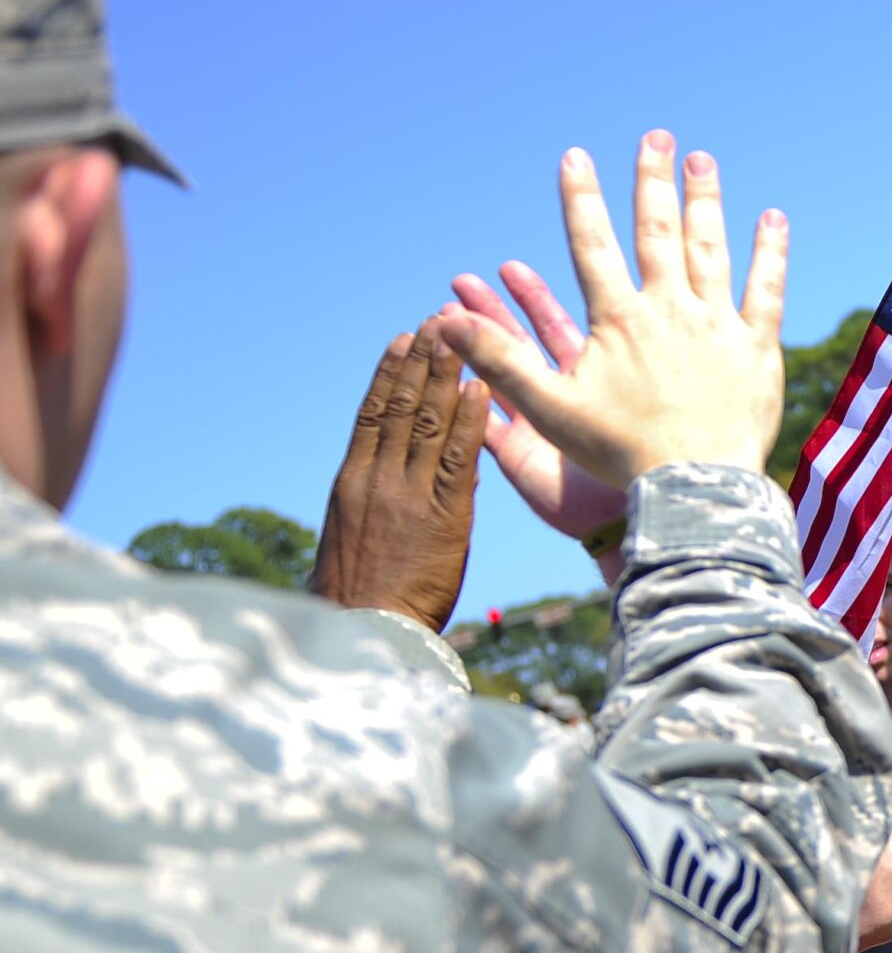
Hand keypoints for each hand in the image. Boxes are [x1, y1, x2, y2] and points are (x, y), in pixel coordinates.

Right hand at [309, 323, 487, 631]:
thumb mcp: (356, 541)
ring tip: (459, 335)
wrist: (364, 633)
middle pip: (399, 405)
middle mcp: (376, 478)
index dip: (388, 374)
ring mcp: (408, 494)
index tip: (400, 341)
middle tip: (438, 319)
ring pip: (427, 421)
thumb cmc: (360, 601)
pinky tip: (481, 389)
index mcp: (351, 483)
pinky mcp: (443, 516)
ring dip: (445, 374)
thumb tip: (386, 484)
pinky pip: (460, 458)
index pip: (372, 415)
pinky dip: (469, 420)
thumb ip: (374, 505)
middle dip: (420, 360)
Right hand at [437, 131, 787, 485]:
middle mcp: (668, 310)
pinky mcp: (757, 347)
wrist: (695, 487)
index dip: (582, 197)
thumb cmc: (620, 454)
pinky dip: (769, 252)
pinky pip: (767, 290)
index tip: (576, 156)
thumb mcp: (550, 409)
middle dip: (654, 180)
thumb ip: (499, 360)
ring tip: (703, 161)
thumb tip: (443, 323)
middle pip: (657, 231)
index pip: (593, 244)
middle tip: (656, 137)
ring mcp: (716, 325)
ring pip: (710, 249)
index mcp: (618, 320)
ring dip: (705, 201)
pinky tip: (772, 219)